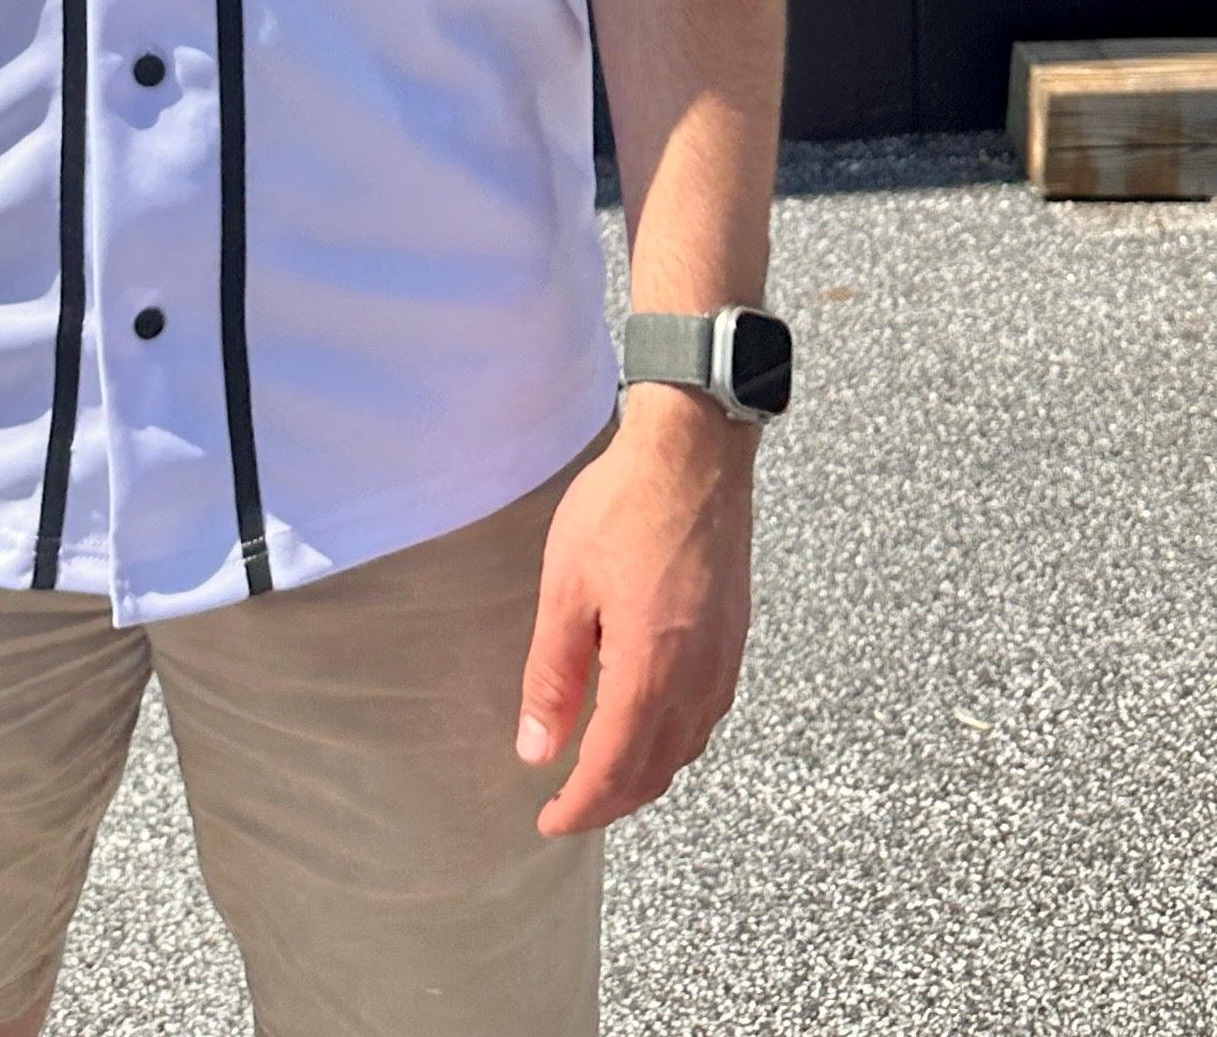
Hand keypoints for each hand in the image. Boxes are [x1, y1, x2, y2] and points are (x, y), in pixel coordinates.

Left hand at [515, 392, 756, 836]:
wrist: (695, 451)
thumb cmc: (624, 507)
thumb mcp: (567, 587)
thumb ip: (553, 674)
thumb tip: (537, 748)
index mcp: (652, 670)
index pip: (615, 769)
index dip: (580, 806)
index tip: (548, 821)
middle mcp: (698, 677)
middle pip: (656, 770)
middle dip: (612, 800)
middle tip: (569, 806)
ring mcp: (724, 658)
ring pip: (686, 747)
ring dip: (646, 773)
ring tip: (603, 773)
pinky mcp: (735, 636)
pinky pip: (707, 713)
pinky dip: (674, 739)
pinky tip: (649, 722)